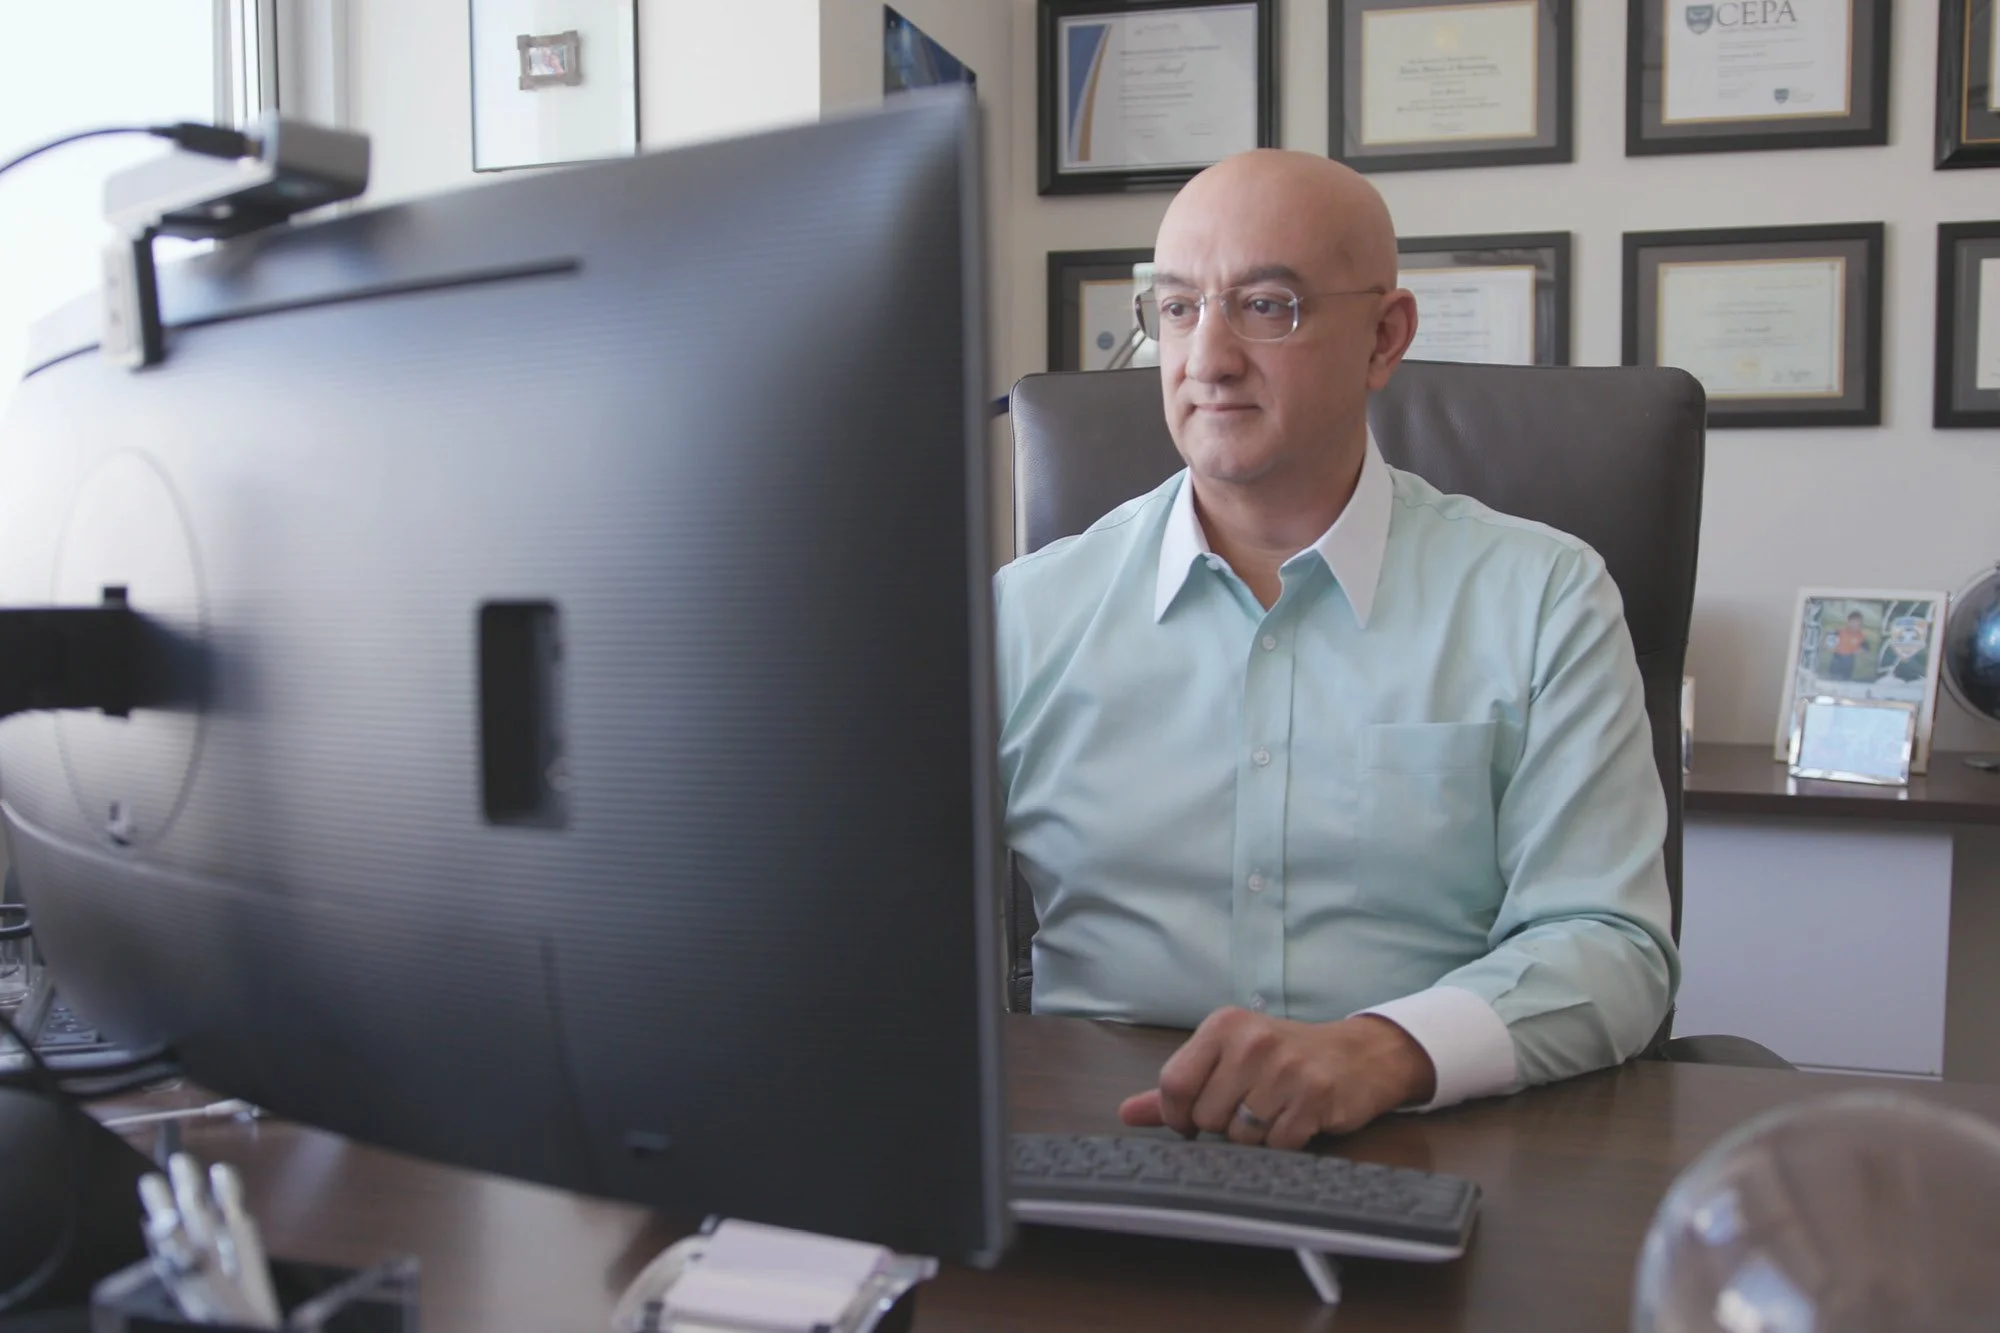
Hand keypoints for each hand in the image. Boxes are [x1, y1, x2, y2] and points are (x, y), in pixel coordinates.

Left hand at [1118, 1009, 1435, 1149]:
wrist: (1358, 1055)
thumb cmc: (1286, 1057)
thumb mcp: (1229, 1057)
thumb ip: (1179, 1085)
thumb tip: (1127, 1113)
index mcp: (1223, 1026)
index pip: (1173, 1083)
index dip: (1178, 1115)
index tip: (1192, 1121)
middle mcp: (1252, 1041)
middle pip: (1207, 1116)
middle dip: (1224, 1124)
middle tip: (1251, 1106)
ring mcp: (1285, 1068)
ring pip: (1240, 1135)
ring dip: (1256, 1135)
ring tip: (1276, 1110)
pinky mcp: (1314, 1096)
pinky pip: (1277, 1145)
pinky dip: (1284, 1142)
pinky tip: (1297, 1119)